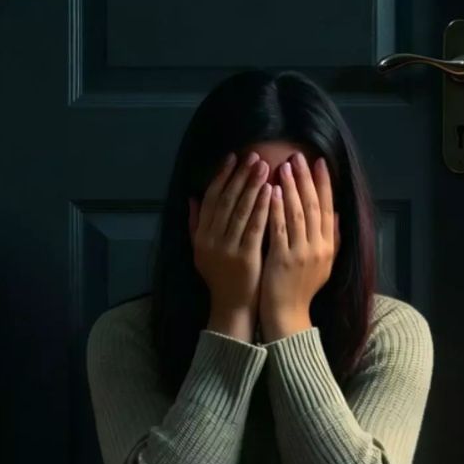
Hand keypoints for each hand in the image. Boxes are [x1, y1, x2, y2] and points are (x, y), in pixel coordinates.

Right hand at [191, 152, 271, 341]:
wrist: (232, 307)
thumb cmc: (221, 277)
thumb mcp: (202, 252)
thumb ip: (195, 225)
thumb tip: (192, 198)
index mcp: (200, 236)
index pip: (210, 199)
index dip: (221, 176)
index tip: (233, 157)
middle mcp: (210, 240)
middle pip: (225, 200)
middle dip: (240, 175)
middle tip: (253, 155)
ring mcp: (227, 248)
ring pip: (240, 210)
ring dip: (252, 185)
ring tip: (264, 166)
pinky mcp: (245, 257)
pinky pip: (254, 226)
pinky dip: (262, 207)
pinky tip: (271, 191)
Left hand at [260, 153, 337, 341]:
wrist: (288, 315)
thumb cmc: (302, 289)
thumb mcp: (324, 264)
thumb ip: (332, 240)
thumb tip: (338, 216)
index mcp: (329, 247)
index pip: (328, 209)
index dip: (324, 184)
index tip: (319, 162)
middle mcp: (319, 248)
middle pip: (314, 206)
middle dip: (306, 179)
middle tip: (298, 156)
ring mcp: (301, 254)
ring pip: (298, 214)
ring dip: (292, 188)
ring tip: (284, 166)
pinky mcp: (283, 260)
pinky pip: (280, 229)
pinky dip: (278, 209)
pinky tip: (273, 192)